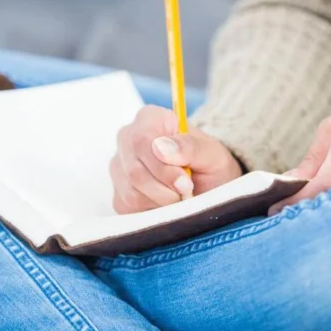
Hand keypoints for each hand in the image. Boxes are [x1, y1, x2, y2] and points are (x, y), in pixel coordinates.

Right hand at [110, 105, 242, 213]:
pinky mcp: (119, 194)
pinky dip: (153, 211)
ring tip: (181, 196)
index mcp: (150, 119)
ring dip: (162, 201)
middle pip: (134, 171)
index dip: (161, 167)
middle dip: (165, 188)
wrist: (209, 186)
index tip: (185, 181)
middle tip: (188, 192)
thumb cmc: (209, 164)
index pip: (141, 140)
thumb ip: (190, 148)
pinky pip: (129, 208)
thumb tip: (161, 147)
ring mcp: (119, 167)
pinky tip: (168, 202)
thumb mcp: (212, 154)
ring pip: (131, 193)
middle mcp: (128, 139)